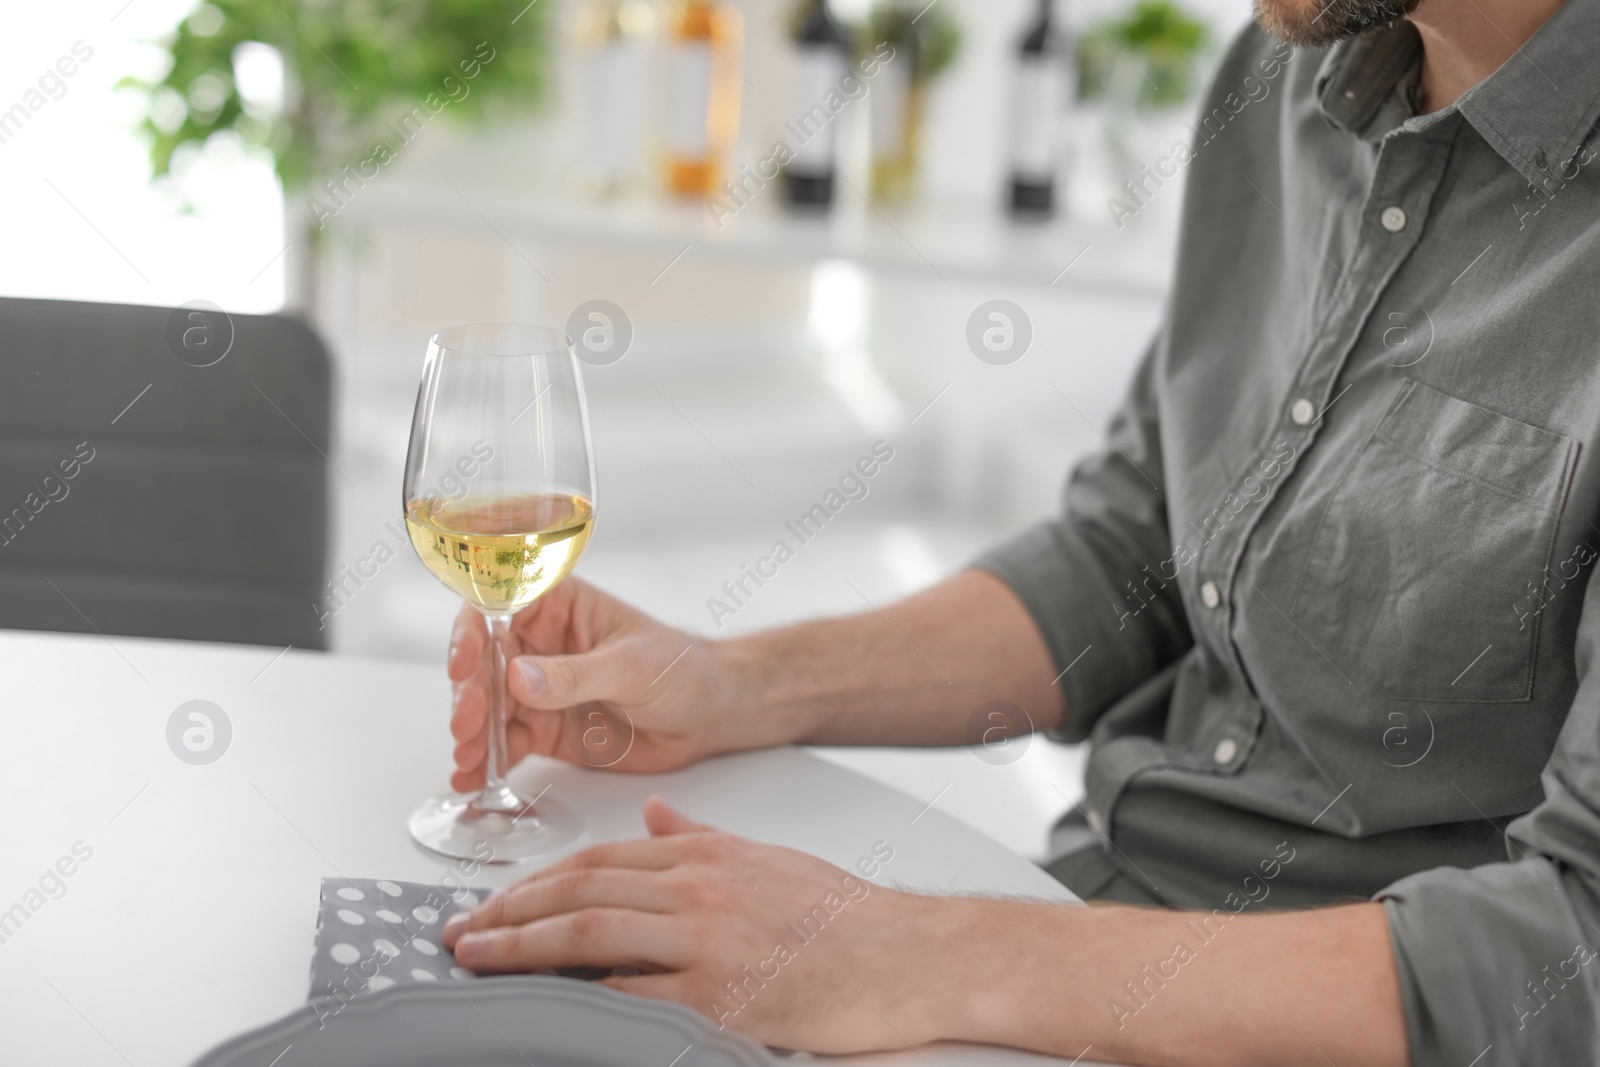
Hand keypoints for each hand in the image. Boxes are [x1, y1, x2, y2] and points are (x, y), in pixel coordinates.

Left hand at [440, 795, 953, 1053]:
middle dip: (509, 912)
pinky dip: (582, 999)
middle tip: (460, 933)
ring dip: (521, 949)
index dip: (535, 881)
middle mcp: (697, 888)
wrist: (906, 954)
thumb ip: (701, 836)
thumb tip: (657, 813)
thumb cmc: (841, 914)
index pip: (597, 860)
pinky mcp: (721, 995)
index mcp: (703, 855)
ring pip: (589, 936)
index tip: (494, 902)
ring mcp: (707, 940)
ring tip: (478, 961)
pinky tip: (545, 1006)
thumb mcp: (763, 858)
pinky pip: (634, 995)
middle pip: (580, 892)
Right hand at [446, 578, 785, 789]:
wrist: (708, 715)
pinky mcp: (543, 729)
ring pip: (488, 707)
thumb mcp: (631, 666)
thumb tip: (519, 677)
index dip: (472, 633)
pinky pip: (505, 743)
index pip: (499, 608)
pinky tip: (471, 777)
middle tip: (467, 725)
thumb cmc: (681, 668)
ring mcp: (537, 690)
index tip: (464, 663)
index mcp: (558, 605)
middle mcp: (537, 644)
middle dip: (470, 694)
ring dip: (471, 733)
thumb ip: (575, 674)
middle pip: (483, 663)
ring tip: (466, 759)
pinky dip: (487, 761)